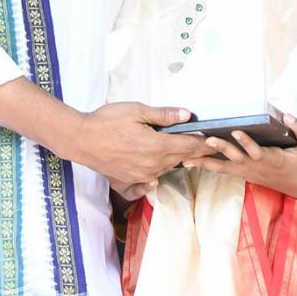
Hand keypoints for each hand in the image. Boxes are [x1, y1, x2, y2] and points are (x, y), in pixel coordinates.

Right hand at [70, 103, 211, 198]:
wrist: (80, 139)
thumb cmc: (105, 122)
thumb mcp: (136, 111)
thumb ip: (163, 115)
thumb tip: (186, 115)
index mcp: (157, 146)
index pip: (190, 146)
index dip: (206, 144)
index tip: (216, 142)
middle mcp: (152, 165)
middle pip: (181, 159)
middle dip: (194, 152)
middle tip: (205, 146)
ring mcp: (140, 176)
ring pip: (166, 170)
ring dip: (174, 161)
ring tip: (180, 153)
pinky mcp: (128, 181)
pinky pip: (146, 184)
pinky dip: (153, 180)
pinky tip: (154, 176)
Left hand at [183, 114, 296, 199]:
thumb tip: (287, 116)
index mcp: (274, 159)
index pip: (258, 151)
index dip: (247, 143)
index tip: (236, 132)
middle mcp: (258, 166)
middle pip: (236, 159)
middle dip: (221, 149)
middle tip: (206, 140)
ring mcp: (249, 172)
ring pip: (224, 168)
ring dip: (205, 162)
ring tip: (186, 158)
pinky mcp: (243, 174)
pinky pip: (223, 170)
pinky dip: (207, 166)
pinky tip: (190, 162)